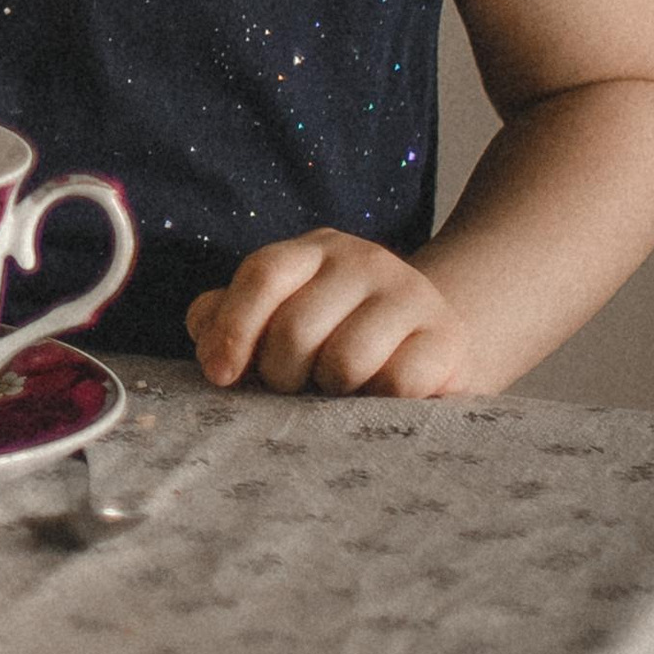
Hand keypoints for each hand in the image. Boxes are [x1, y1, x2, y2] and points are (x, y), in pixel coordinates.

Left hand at [185, 230, 470, 398]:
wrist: (434, 343)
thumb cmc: (338, 337)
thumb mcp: (282, 317)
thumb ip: (230, 320)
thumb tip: (207, 339)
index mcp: (313, 251)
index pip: (263, 274)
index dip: (233, 327)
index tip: (220, 375)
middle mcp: (363, 261)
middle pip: (295, 328)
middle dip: (281, 374)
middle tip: (293, 387)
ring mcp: (409, 294)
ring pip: (344, 361)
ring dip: (331, 393)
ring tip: (339, 389)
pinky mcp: (446, 337)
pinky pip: (396, 384)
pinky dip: (378, 402)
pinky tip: (380, 395)